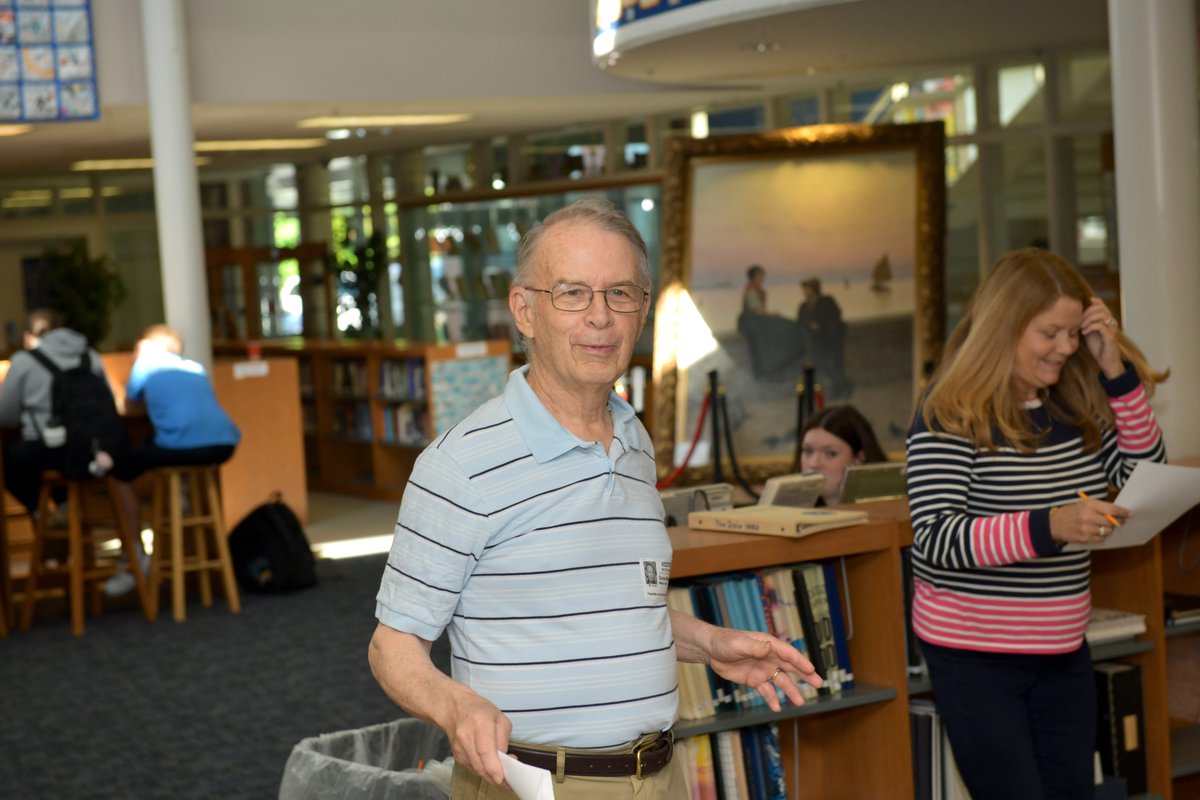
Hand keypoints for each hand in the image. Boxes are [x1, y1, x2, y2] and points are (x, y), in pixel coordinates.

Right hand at [442, 689, 511, 786]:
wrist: (456, 708)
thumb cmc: (480, 711)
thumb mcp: (500, 719)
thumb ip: (504, 740)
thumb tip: (507, 760)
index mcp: (480, 723)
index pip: (485, 751)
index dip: (494, 768)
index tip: (503, 778)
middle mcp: (466, 736)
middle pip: (480, 765)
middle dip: (495, 776)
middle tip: (507, 781)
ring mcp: (459, 747)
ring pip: (476, 769)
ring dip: (489, 774)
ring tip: (500, 772)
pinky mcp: (456, 755)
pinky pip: (472, 768)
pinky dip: (482, 769)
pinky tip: (488, 764)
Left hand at [707, 629, 823, 711]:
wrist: (710, 650)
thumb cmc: (725, 642)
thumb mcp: (738, 644)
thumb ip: (754, 647)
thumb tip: (769, 647)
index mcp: (768, 645)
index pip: (788, 653)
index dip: (800, 661)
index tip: (811, 669)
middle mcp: (769, 657)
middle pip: (791, 667)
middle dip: (805, 675)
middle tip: (819, 683)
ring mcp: (763, 669)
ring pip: (781, 681)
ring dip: (790, 691)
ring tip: (800, 702)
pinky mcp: (754, 680)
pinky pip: (766, 691)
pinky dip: (772, 699)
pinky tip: (777, 707)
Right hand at [1049, 496, 1130, 545]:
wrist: (1053, 523)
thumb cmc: (1071, 512)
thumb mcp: (1083, 504)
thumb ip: (1099, 507)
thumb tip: (1118, 513)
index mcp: (1088, 505)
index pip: (1112, 509)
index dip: (1122, 512)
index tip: (1129, 514)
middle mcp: (1088, 516)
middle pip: (1112, 522)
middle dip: (1118, 522)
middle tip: (1120, 521)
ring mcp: (1086, 529)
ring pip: (1108, 531)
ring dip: (1109, 529)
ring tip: (1104, 526)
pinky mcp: (1084, 538)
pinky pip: (1101, 539)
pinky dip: (1102, 536)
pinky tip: (1097, 532)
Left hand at [1081, 297, 1123, 378]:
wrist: (1106, 361)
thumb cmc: (1097, 346)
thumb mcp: (1088, 331)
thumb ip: (1085, 322)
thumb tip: (1072, 314)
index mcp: (1106, 318)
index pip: (1100, 302)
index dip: (1088, 303)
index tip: (1078, 310)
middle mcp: (1111, 321)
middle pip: (1100, 306)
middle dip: (1086, 311)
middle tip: (1078, 320)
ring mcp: (1112, 328)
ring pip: (1101, 314)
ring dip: (1088, 319)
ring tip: (1081, 326)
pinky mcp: (1110, 336)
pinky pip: (1100, 326)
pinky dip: (1090, 327)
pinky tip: (1084, 332)